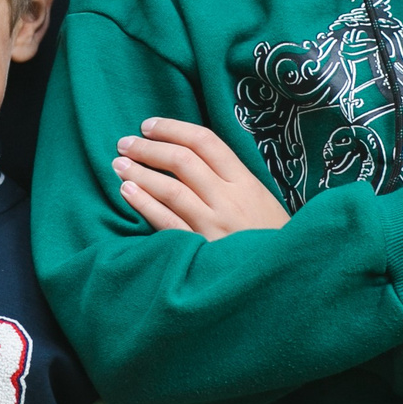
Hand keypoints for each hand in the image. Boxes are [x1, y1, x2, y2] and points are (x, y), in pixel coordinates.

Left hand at [112, 118, 291, 239]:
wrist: (284, 277)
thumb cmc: (270, 238)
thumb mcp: (260, 201)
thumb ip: (231, 180)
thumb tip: (189, 156)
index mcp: (245, 182)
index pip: (205, 142)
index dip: (172, 129)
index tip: (148, 126)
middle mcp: (229, 199)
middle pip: (183, 160)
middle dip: (148, 148)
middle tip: (124, 143)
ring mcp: (214, 225)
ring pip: (171, 189)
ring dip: (140, 173)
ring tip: (118, 165)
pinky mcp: (201, 250)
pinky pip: (167, 223)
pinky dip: (145, 204)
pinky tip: (127, 192)